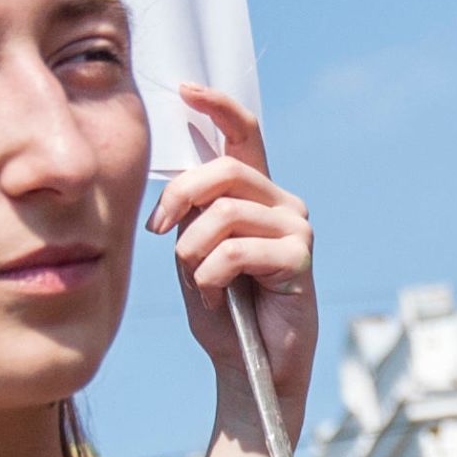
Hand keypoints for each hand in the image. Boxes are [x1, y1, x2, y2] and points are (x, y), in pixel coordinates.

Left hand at [152, 86, 312, 438]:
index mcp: (255, 195)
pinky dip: (213, 276)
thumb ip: (191, 216)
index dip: (218, 106)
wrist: (249, 368)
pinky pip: (236, 250)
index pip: (244, 134)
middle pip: (223, 170)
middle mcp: (281, 203)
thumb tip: (178, 188)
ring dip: (194, 251)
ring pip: (224, 212)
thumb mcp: (193, 255)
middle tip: (157, 231)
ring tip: (199, 283)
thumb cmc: (222, 311)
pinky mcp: (300, 258)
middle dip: (178, 197)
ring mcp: (295, 228)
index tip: (185, 89)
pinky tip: (218, 299)